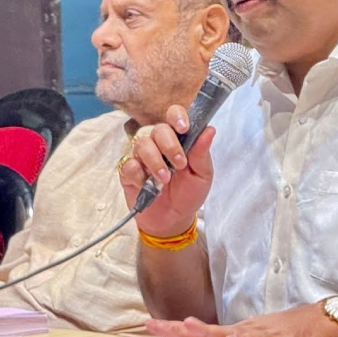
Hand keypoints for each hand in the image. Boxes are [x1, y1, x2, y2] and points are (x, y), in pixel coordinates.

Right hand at [118, 104, 214, 236]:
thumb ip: (202, 153)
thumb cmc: (189, 194)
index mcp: (179, 140)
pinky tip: (146, 185)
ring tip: (164, 180)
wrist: (173, 220)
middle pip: (158, 129)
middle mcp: (159, 144)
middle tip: (180, 165)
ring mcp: (142, 157)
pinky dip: (138, 174)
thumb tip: (209, 129)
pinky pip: (128, 164)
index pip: (174, 116)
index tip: (183, 128)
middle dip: (169, 145)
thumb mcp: (202, 176)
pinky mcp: (128, 171)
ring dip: (155, 162)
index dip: (177, 117)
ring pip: (142, 144)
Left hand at [146, 303, 337, 336]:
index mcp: (235, 336)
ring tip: (186, 327)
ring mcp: (259, 336)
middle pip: (207, 332)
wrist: (320, 324)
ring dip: (207, 332)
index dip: (177, 330)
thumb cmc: (288, 335)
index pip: (201, 334)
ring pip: (229, 335)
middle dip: (179, 330)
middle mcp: (242, 333)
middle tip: (154, 326)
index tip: (152, 326)